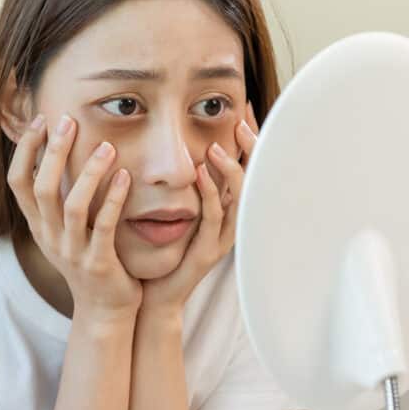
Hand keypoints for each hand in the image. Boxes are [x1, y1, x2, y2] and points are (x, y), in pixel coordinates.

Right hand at [7, 113, 142, 322]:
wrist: (105, 311)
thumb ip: (60, 198)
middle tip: (69, 121)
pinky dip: (114, 200)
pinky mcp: (99, 263)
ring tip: (108, 147)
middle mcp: (50, 237)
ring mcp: (73, 252)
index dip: (25, 150)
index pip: (18, 182)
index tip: (40, 120)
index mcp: (39, 226)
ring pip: (73, 207)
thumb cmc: (90, 260)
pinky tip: (125, 177)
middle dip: (53, 152)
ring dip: (89, 173)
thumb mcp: (65, 230)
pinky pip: (104, 227)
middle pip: (42, 188)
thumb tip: (58, 152)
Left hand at [139, 101, 259, 318]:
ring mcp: (222, 238)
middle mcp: (232, 223)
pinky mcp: (207, 251)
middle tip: (241, 123)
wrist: (154, 296)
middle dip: (251, 151)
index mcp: (227, 212)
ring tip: (216, 147)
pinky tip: (200, 174)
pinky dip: (209, 193)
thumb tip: (184, 144)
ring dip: (229, 170)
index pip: (248, 170)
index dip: (250, 143)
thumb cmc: (164, 251)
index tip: (246, 113)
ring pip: (238, 197)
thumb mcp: (180, 210)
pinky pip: (213, 216)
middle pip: (254, 181)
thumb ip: (187, 184)